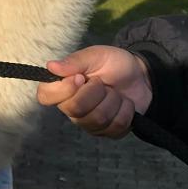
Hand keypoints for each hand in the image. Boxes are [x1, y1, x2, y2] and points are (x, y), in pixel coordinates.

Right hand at [37, 45, 151, 137]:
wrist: (142, 76)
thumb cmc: (113, 64)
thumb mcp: (96, 56)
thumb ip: (74, 61)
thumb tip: (50, 66)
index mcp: (63, 88)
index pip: (45, 96)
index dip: (62, 90)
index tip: (80, 78)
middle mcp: (71, 108)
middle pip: (75, 109)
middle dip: (96, 92)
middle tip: (103, 83)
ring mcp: (89, 123)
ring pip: (97, 119)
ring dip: (113, 101)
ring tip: (115, 93)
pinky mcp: (107, 132)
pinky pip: (115, 126)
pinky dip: (126, 110)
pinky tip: (124, 104)